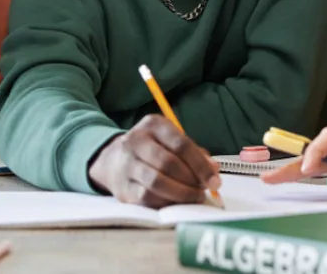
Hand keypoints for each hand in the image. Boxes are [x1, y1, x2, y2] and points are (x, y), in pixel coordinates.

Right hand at [87, 114, 219, 207]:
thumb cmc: (151, 150)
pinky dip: (166, 202)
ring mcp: (126, 164)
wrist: (112, 160)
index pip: (181, 144)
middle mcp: (136, 141)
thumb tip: (214, 169)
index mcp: (153, 125)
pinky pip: (147, 197)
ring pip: (157, 182)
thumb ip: (194, 153)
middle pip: (169, 164)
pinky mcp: (122, 187)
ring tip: (193, 197)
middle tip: (203, 191)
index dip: (201, 165)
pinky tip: (175, 202)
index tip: (214, 180)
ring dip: (181, 194)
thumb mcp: (170, 141)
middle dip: (192, 181)